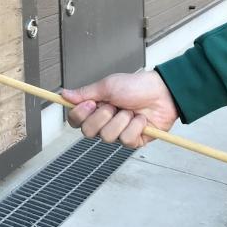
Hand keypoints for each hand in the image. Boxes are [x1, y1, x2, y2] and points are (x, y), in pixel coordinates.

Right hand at [61, 70, 178, 147]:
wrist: (162, 92)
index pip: (75, 120)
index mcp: (95, 108)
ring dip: (121, 120)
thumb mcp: (107, 86)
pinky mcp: (132, 141)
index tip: (90, 103)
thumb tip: (64, 94)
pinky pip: (126, 139)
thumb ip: (84, 93)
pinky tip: (140, 119)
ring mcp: (118, 132)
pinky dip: (135, 126)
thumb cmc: (136, 86)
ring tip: (130, 110)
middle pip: (88, 132)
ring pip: (108, 136)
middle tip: (113, 105)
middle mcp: (104, 122)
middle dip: (103, 116)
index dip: (80, 115)